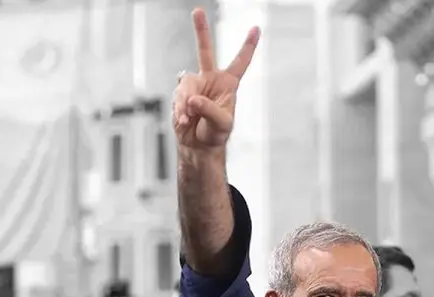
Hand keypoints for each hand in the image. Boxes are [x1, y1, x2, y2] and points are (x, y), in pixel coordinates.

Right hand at [172, 8, 259, 153]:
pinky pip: (177, 97)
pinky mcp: (181, 95)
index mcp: (228, 84)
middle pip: (205, 51)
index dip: (248, 45)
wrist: (198, 146)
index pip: (240, 62)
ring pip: (185, 84)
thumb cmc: (216, 135)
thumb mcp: (222, 124)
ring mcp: (194, 86)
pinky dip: (179, 110)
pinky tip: (184, 121)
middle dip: (201, 31)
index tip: (257, 28)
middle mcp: (211, 80)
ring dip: (185, 103)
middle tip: (197, 11)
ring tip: (188, 119)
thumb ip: (209, 110)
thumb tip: (192, 99)